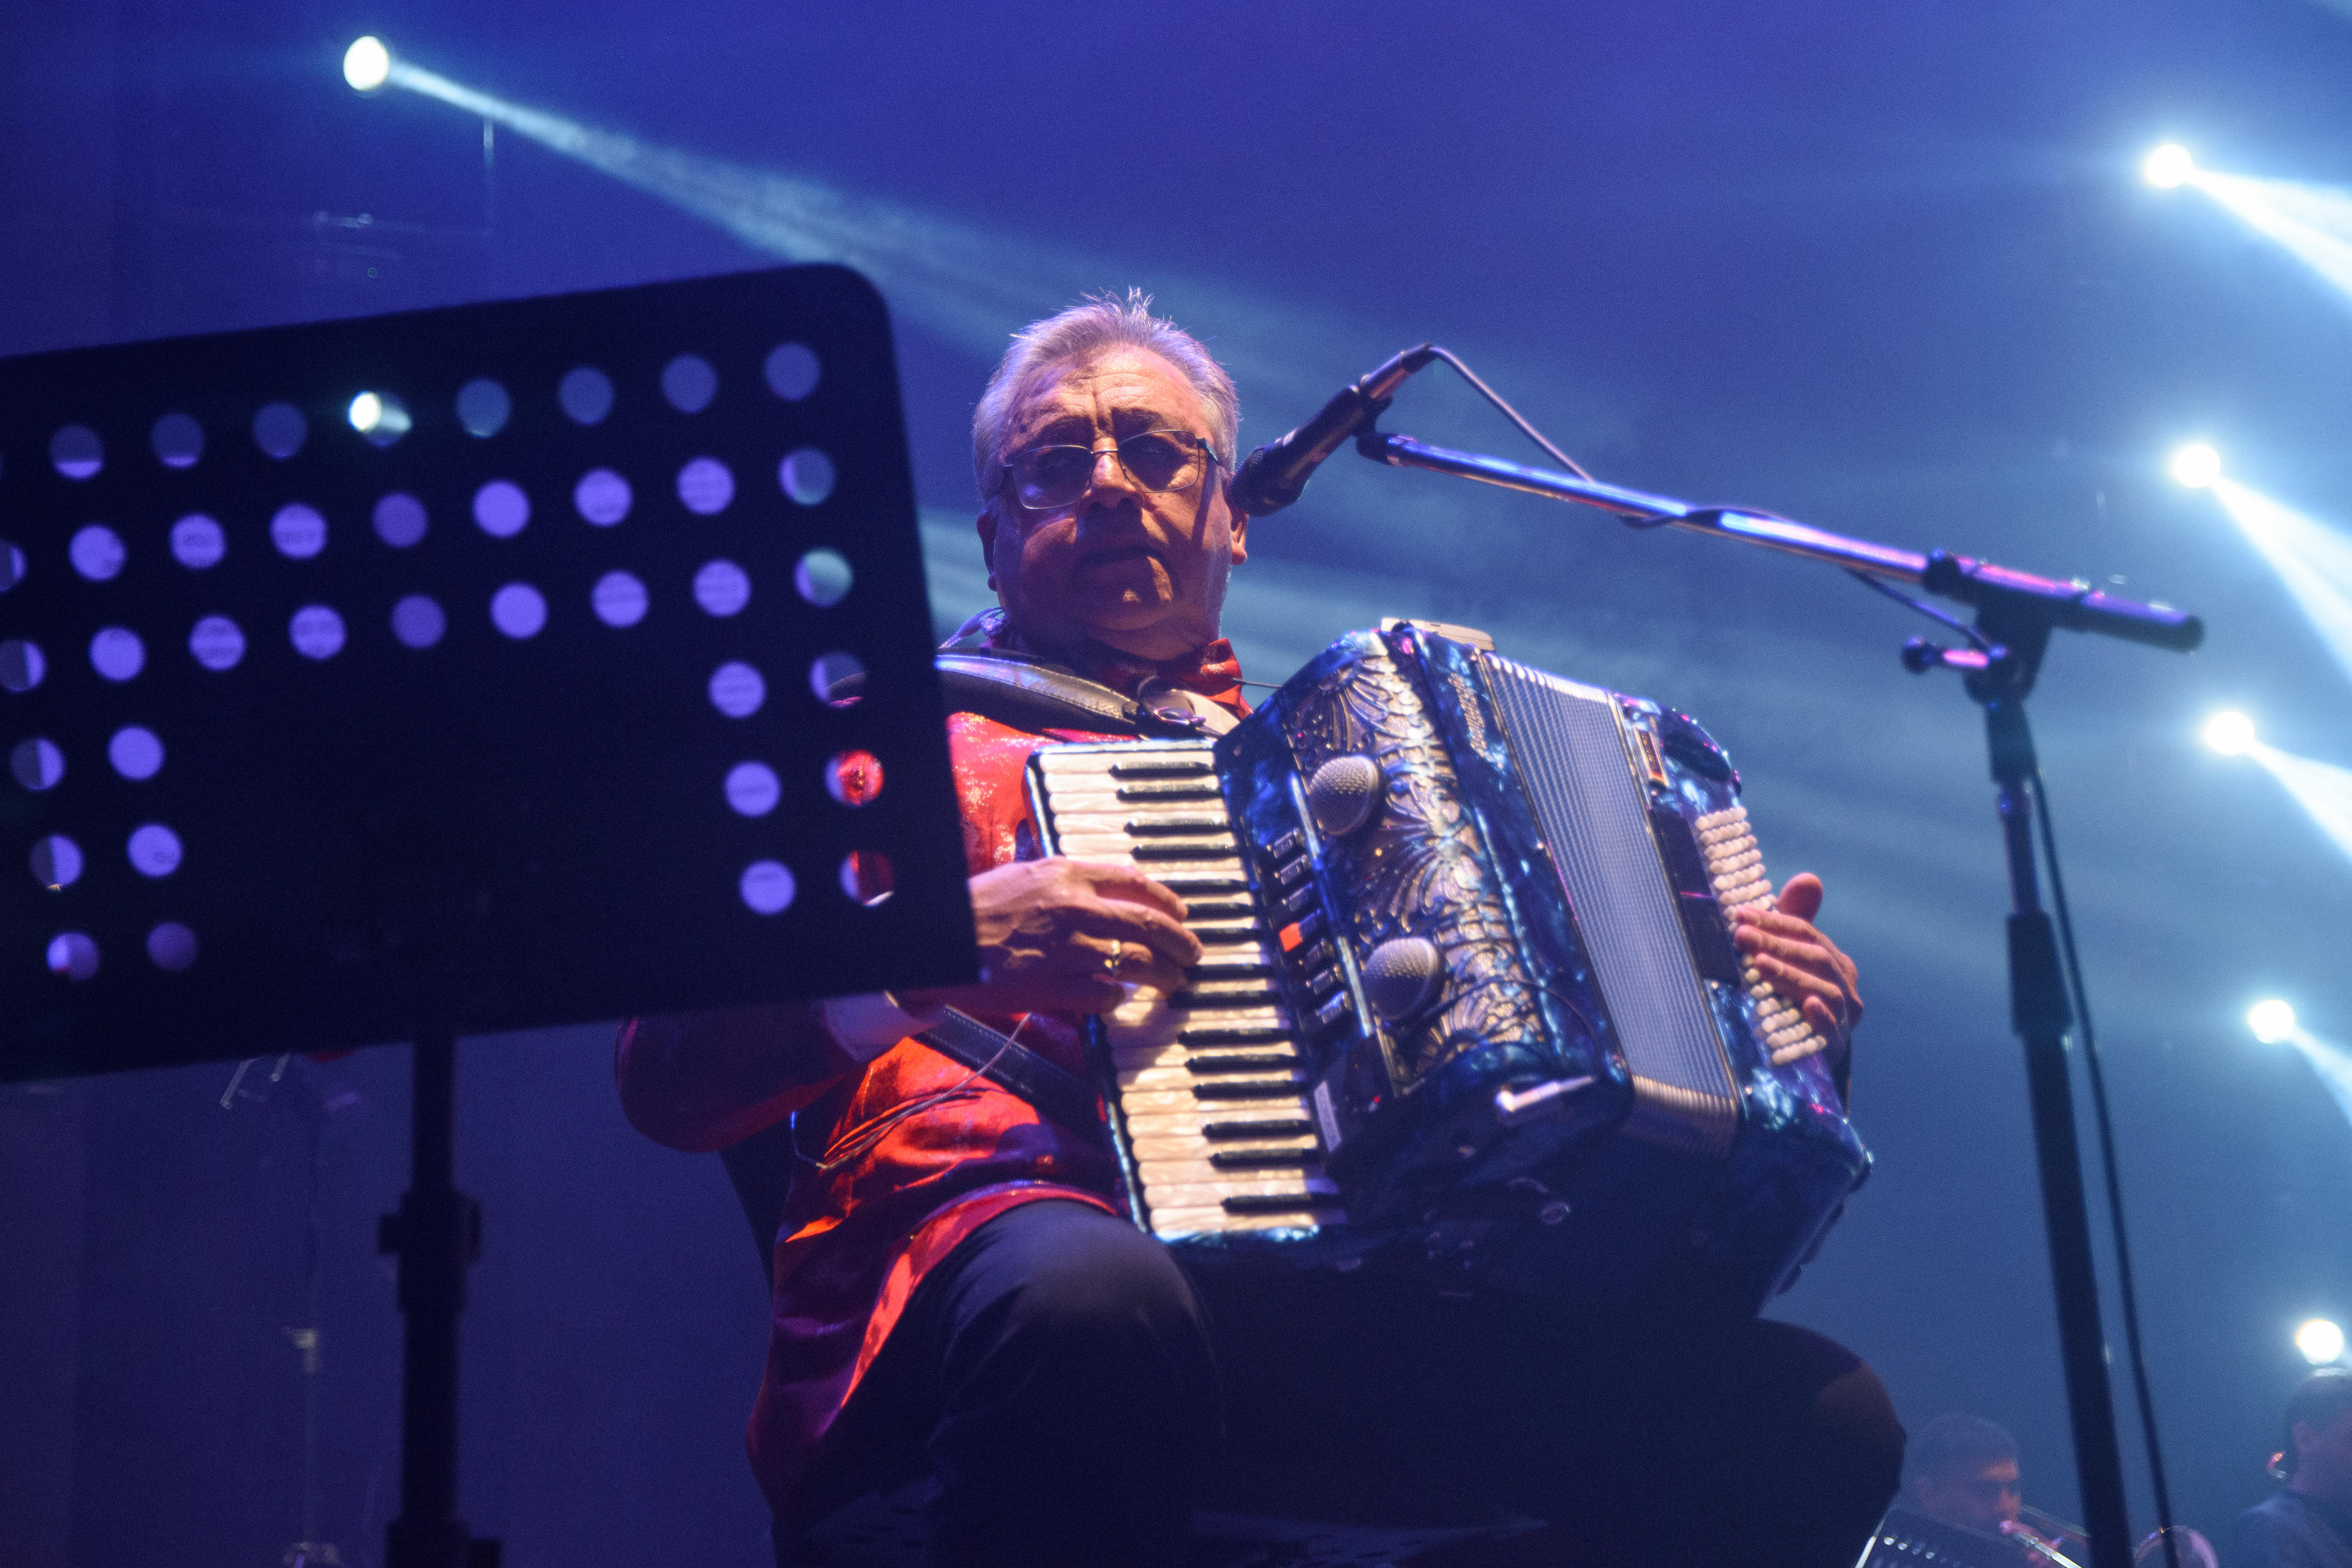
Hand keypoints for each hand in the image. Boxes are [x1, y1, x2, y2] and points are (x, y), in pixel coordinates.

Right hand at [900, 858, 1203, 1015]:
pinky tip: (1119, 1000)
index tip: (1182, 914)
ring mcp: (1069, 950)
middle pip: (1150, 926)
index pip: (1137, 883)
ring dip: (1164, 976)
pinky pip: (1106, 997)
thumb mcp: (1029, 876)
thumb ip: (1072, 882)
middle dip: (1182, 944)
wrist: (937, 939)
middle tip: (1192, 956)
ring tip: (1173, 983)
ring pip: (1138, 963)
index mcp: (1069, 874)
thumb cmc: (979, 907)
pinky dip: (1118, 1001)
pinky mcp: (1056, 988)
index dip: (1169, 902)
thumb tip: (1113, 894)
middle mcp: (1076, 908)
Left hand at [1731, 873, 1862, 1063]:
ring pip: (1823, 991)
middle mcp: (1844, 988)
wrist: (1808, 1057)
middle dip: (1776, 945)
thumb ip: (1795, 920)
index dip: (1775, 922)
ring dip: (1790, 976)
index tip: (1741, 915)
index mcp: (1835, 963)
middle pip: (1814, 958)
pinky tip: (1807, 1005)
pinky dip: (1821, 1017)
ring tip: (1760, 965)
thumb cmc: (1794, 1000)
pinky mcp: (1834, 1048)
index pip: (1807, 934)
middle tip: (1741, 936)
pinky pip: (1832, 1031)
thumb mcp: (1792, 959)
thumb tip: (1809, 878)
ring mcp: (1843, 1018)